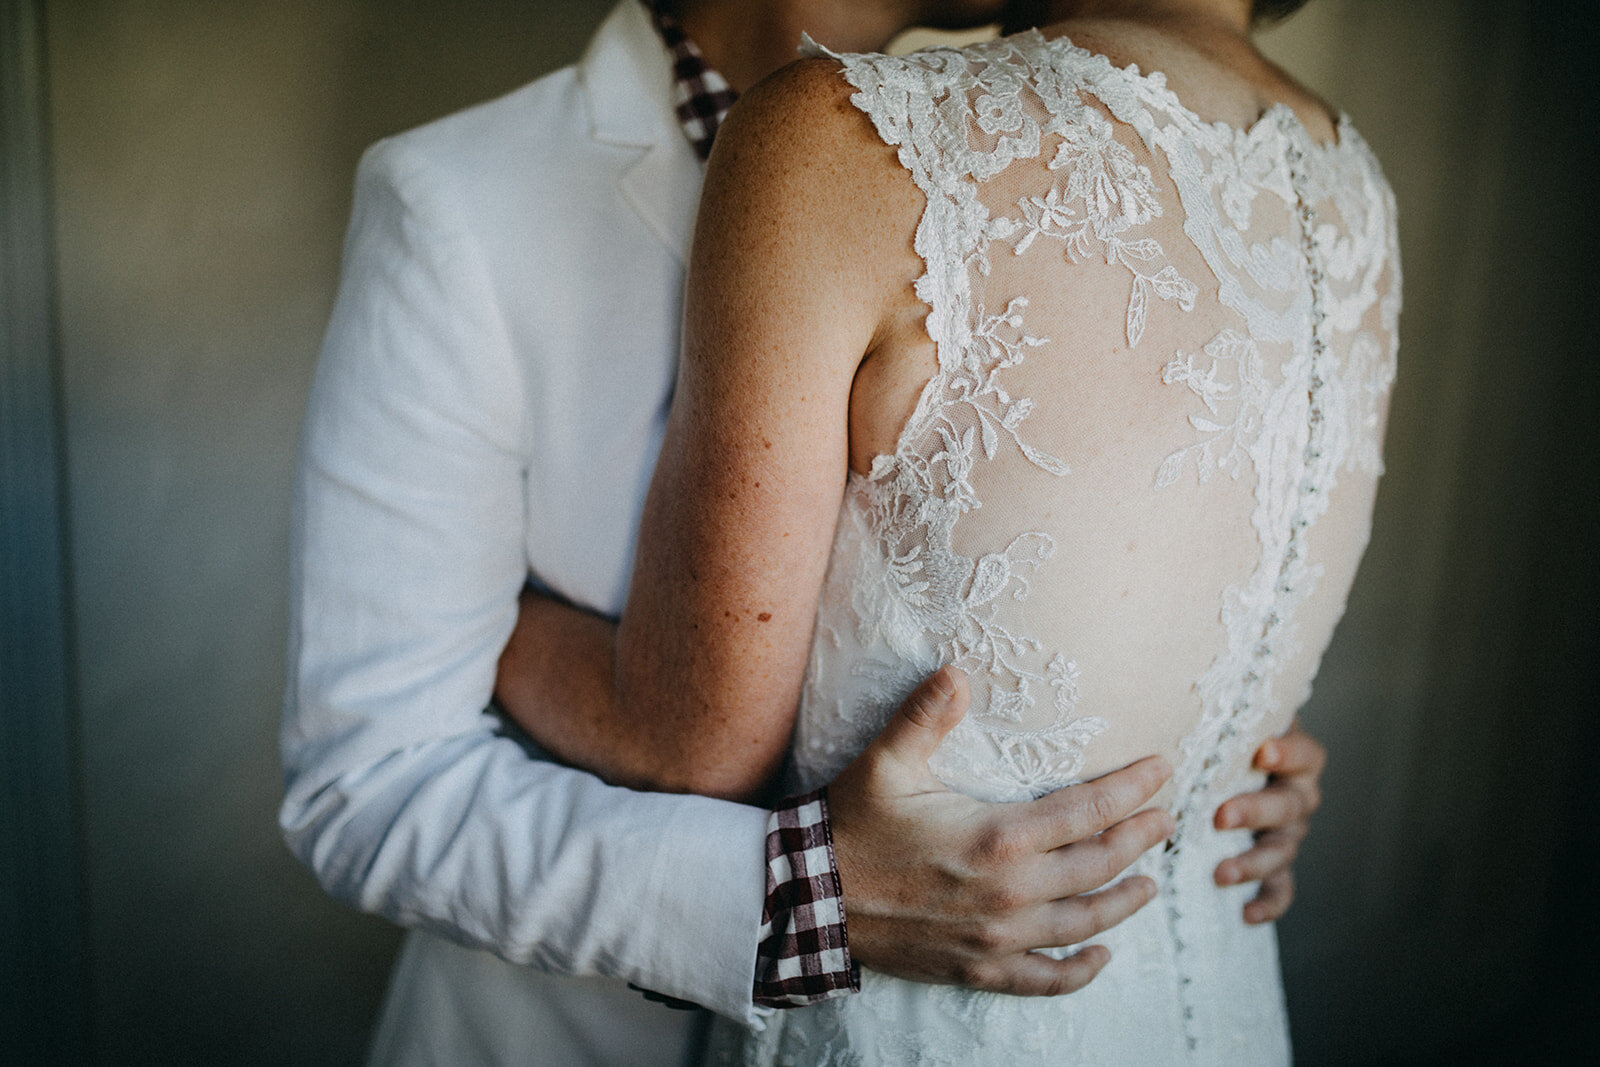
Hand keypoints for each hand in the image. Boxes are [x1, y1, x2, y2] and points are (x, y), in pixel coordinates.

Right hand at [828, 667, 1174, 996]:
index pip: (1089, 810)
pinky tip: (1102, 956)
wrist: (809, 901)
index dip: (1132, 789)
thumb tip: (957, 672)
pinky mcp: (979, 970)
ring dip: (1126, 901)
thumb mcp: (886, 763)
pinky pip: (1047, 979)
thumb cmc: (850, 826)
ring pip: (1085, 922)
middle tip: (1167, 820)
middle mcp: (1011, 893)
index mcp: (998, 837)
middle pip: (1100, 865)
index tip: (1163, 771)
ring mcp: (999, 939)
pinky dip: (1082, 970)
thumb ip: (925, 716)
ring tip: (1151, 882)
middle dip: (1141, 839)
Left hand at [1211, 720, 1325, 923]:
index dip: (1289, 754)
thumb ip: (1210, 715)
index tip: (1261, 752)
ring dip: (1254, 862)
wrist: (1217, 770)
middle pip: (1291, 805)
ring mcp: (1287, 832)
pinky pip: (1281, 887)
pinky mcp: (1275, 864)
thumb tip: (1167, 697)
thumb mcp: (1221, 723)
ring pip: (1283, 849)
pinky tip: (1246, 913)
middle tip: (1221, 816)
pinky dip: (1268, 902)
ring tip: (1221, 873)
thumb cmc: (1216, 740)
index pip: (1305, 754)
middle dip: (1256, 811)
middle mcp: (1296, 794)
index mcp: (1290, 757)